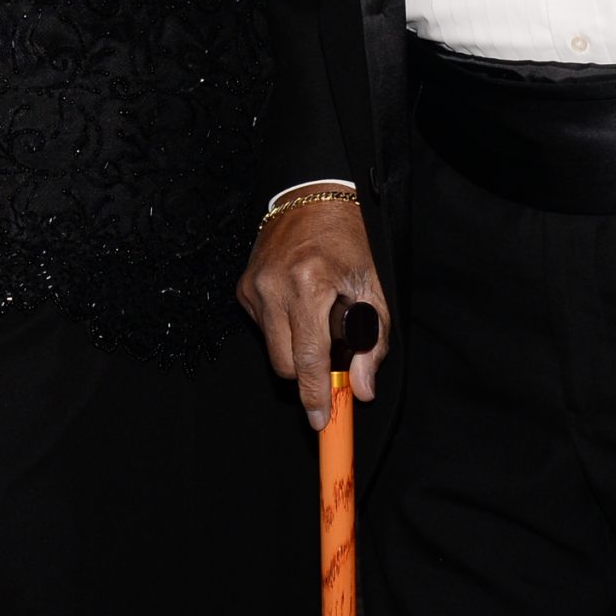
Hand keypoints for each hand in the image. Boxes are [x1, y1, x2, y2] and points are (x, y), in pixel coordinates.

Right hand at [237, 187, 389, 429]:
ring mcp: (254, 286)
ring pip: (272, 348)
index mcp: (308, 284)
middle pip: (283, 363)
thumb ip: (371, 341)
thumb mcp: (372, 286)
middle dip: (307, 375)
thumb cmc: (349, 238)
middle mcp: (274, 286)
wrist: (313, 195)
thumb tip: (361, 390)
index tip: (321, 420)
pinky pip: (263, 328)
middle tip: (334, 364)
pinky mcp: (244, 287)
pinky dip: (283, 327)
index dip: (316, 394)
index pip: (308, 358)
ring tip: (319, 317)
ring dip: (296, 347)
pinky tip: (300, 304)